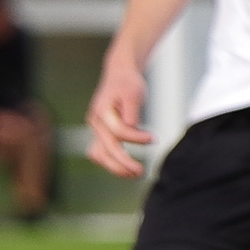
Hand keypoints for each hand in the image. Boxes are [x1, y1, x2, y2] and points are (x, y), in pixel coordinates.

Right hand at [86, 58, 153, 178]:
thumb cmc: (128, 83)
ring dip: (115, 168)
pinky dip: (111, 163)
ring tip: (135, 174)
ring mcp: (96, 128)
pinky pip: (100, 153)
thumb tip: (132, 127)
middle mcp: (96, 122)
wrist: (119, 75)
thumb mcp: (134, 92)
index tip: (153, 139)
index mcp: (102, 111)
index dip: (136, 138)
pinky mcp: (100, 133)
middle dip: (123, 163)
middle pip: (106, 149)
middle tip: (141, 172)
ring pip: (99, 155)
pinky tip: (126, 168)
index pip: (118, 131)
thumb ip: (132, 111)